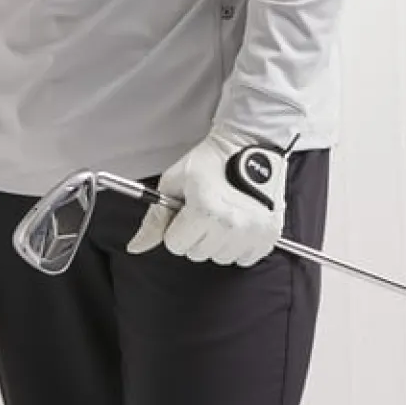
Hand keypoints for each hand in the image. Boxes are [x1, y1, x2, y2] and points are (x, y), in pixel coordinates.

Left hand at [126, 127, 287, 265]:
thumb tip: (136, 247)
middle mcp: (231, 225)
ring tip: (224, 213)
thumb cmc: (209, 161)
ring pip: (220, 258)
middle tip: (206, 207)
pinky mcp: (269, 236)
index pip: (175, 245)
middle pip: (197, 254)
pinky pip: (244, 259)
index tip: (187, 208)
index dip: (176, 226)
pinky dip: (239, 246)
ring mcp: (253, 232)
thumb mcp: (173, 183)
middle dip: (196, 234)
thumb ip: (154, 220)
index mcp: (205, 210)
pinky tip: (239, 222)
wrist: (246, 145)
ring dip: (218, 241)